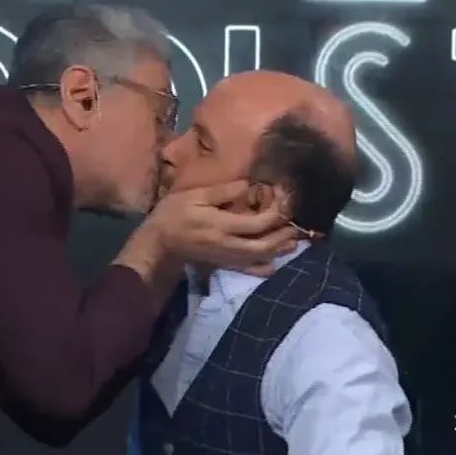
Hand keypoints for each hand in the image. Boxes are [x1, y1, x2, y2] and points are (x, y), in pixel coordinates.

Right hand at [140, 180, 300, 269]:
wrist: (159, 243)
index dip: (275, 212)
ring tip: (294, 238)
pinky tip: (276, 260)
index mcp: (222, 225)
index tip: (283, 199)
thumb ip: (223, 192)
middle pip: (265, 245)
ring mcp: (228, 258)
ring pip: (262, 259)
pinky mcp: (225, 264)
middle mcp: (229, 245)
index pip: (258, 223)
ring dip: (280, 249)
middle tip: (296, 223)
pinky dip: (266, 267)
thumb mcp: (195, 196)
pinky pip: (250, 270)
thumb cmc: (174, 214)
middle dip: (283, 235)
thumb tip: (249, 186)